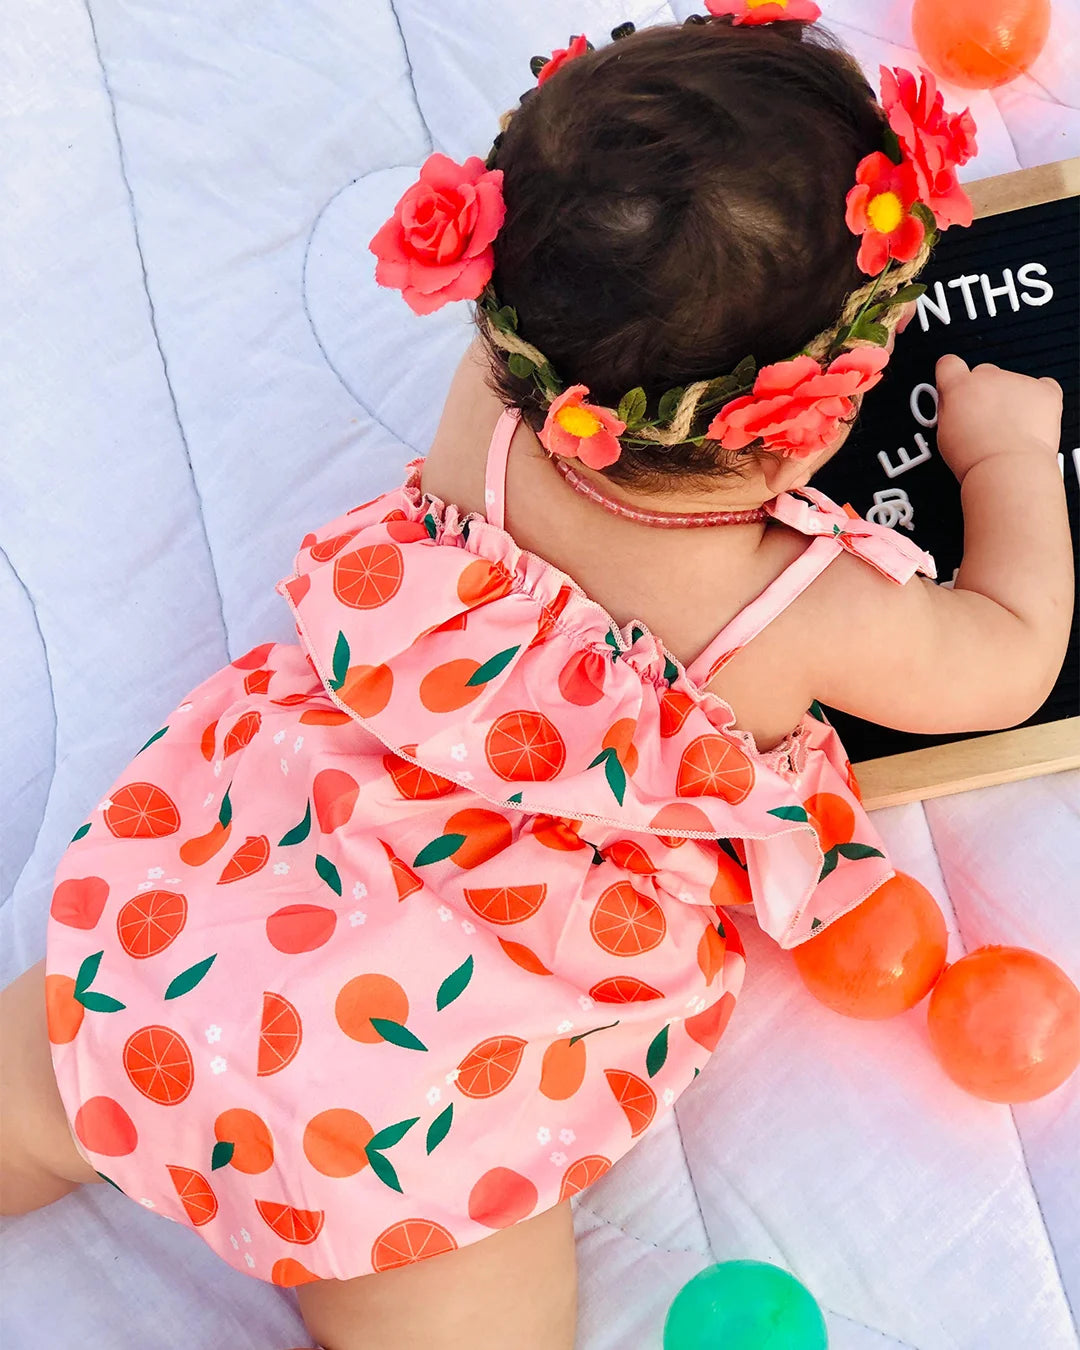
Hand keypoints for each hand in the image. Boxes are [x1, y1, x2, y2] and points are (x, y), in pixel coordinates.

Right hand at [935, 354, 1062, 484]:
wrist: (1006, 468)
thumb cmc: (974, 458)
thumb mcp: (944, 434)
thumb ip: (949, 410)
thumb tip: (954, 404)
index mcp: (959, 387)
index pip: (949, 364)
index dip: (952, 375)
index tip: (955, 385)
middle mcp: (988, 378)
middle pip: (984, 374)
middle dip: (984, 392)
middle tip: (985, 419)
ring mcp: (1018, 382)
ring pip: (1013, 383)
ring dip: (1011, 400)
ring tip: (1009, 430)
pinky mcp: (1043, 390)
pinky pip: (1043, 387)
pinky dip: (1039, 400)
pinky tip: (1031, 421)